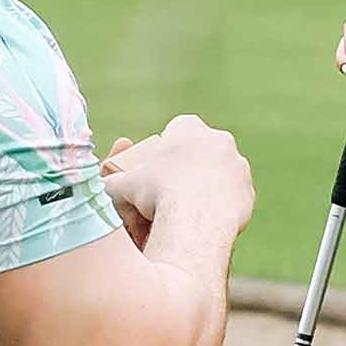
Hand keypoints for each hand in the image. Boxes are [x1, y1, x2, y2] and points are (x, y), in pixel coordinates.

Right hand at [101, 114, 253, 240]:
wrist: (194, 218)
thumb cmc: (155, 194)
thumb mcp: (122, 185)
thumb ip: (109, 180)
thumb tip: (97, 184)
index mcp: (188, 127)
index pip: (177, 129)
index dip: (166, 149)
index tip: (158, 170)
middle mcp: (218, 139)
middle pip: (200, 150)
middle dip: (188, 167)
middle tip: (173, 192)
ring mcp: (237, 163)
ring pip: (219, 172)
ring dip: (208, 185)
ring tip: (192, 208)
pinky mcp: (248, 189)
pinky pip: (232, 195)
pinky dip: (221, 205)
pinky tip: (208, 218)